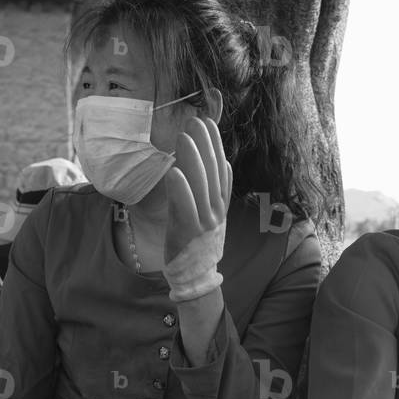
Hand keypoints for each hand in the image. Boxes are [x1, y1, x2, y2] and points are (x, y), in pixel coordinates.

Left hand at [164, 116, 232, 281]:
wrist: (196, 278)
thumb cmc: (198, 243)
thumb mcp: (210, 214)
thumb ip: (214, 190)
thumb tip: (223, 162)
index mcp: (220, 206)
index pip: (220, 169)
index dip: (215, 145)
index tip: (208, 122)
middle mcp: (215, 212)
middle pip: (212, 173)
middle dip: (204, 145)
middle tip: (195, 120)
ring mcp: (204, 223)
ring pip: (200, 186)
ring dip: (192, 160)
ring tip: (184, 137)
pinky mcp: (188, 234)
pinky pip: (185, 208)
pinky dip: (180, 190)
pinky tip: (174, 171)